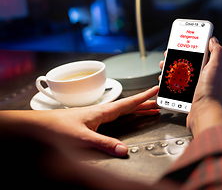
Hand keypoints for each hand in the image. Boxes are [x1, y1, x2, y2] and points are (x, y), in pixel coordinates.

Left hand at [0, 86, 158, 156]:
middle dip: (146, 103)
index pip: (130, 102)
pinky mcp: (96, 119)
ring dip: (139, 108)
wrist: (43, 126)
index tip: (157, 90)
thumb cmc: (59, 129)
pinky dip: (128, 113)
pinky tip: (129, 116)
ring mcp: (100, 114)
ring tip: (150, 109)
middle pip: (130, 105)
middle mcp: (104, 111)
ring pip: (125, 109)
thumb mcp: (83, 138)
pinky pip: (118, 114)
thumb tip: (123, 150)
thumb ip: (104, 143)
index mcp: (104, 111)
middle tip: (160, 101)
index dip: (145, 97)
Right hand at [159, 37, 221, 136]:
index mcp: (210, 71)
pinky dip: (168, 84)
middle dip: (175, 60)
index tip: (179, 45)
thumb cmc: (211, 93)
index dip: (189, 49)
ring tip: (162, 70)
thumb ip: (217, 52)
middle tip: (166, 58)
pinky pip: (176, 88)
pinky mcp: (187, 98)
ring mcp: (195, 89)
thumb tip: (214, 40)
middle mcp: (203, 79)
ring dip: (169, 72)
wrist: (204, 115)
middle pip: (186, 65)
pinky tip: (164, 83)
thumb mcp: (216, 67)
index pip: (199, 55)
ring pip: (179, 76)